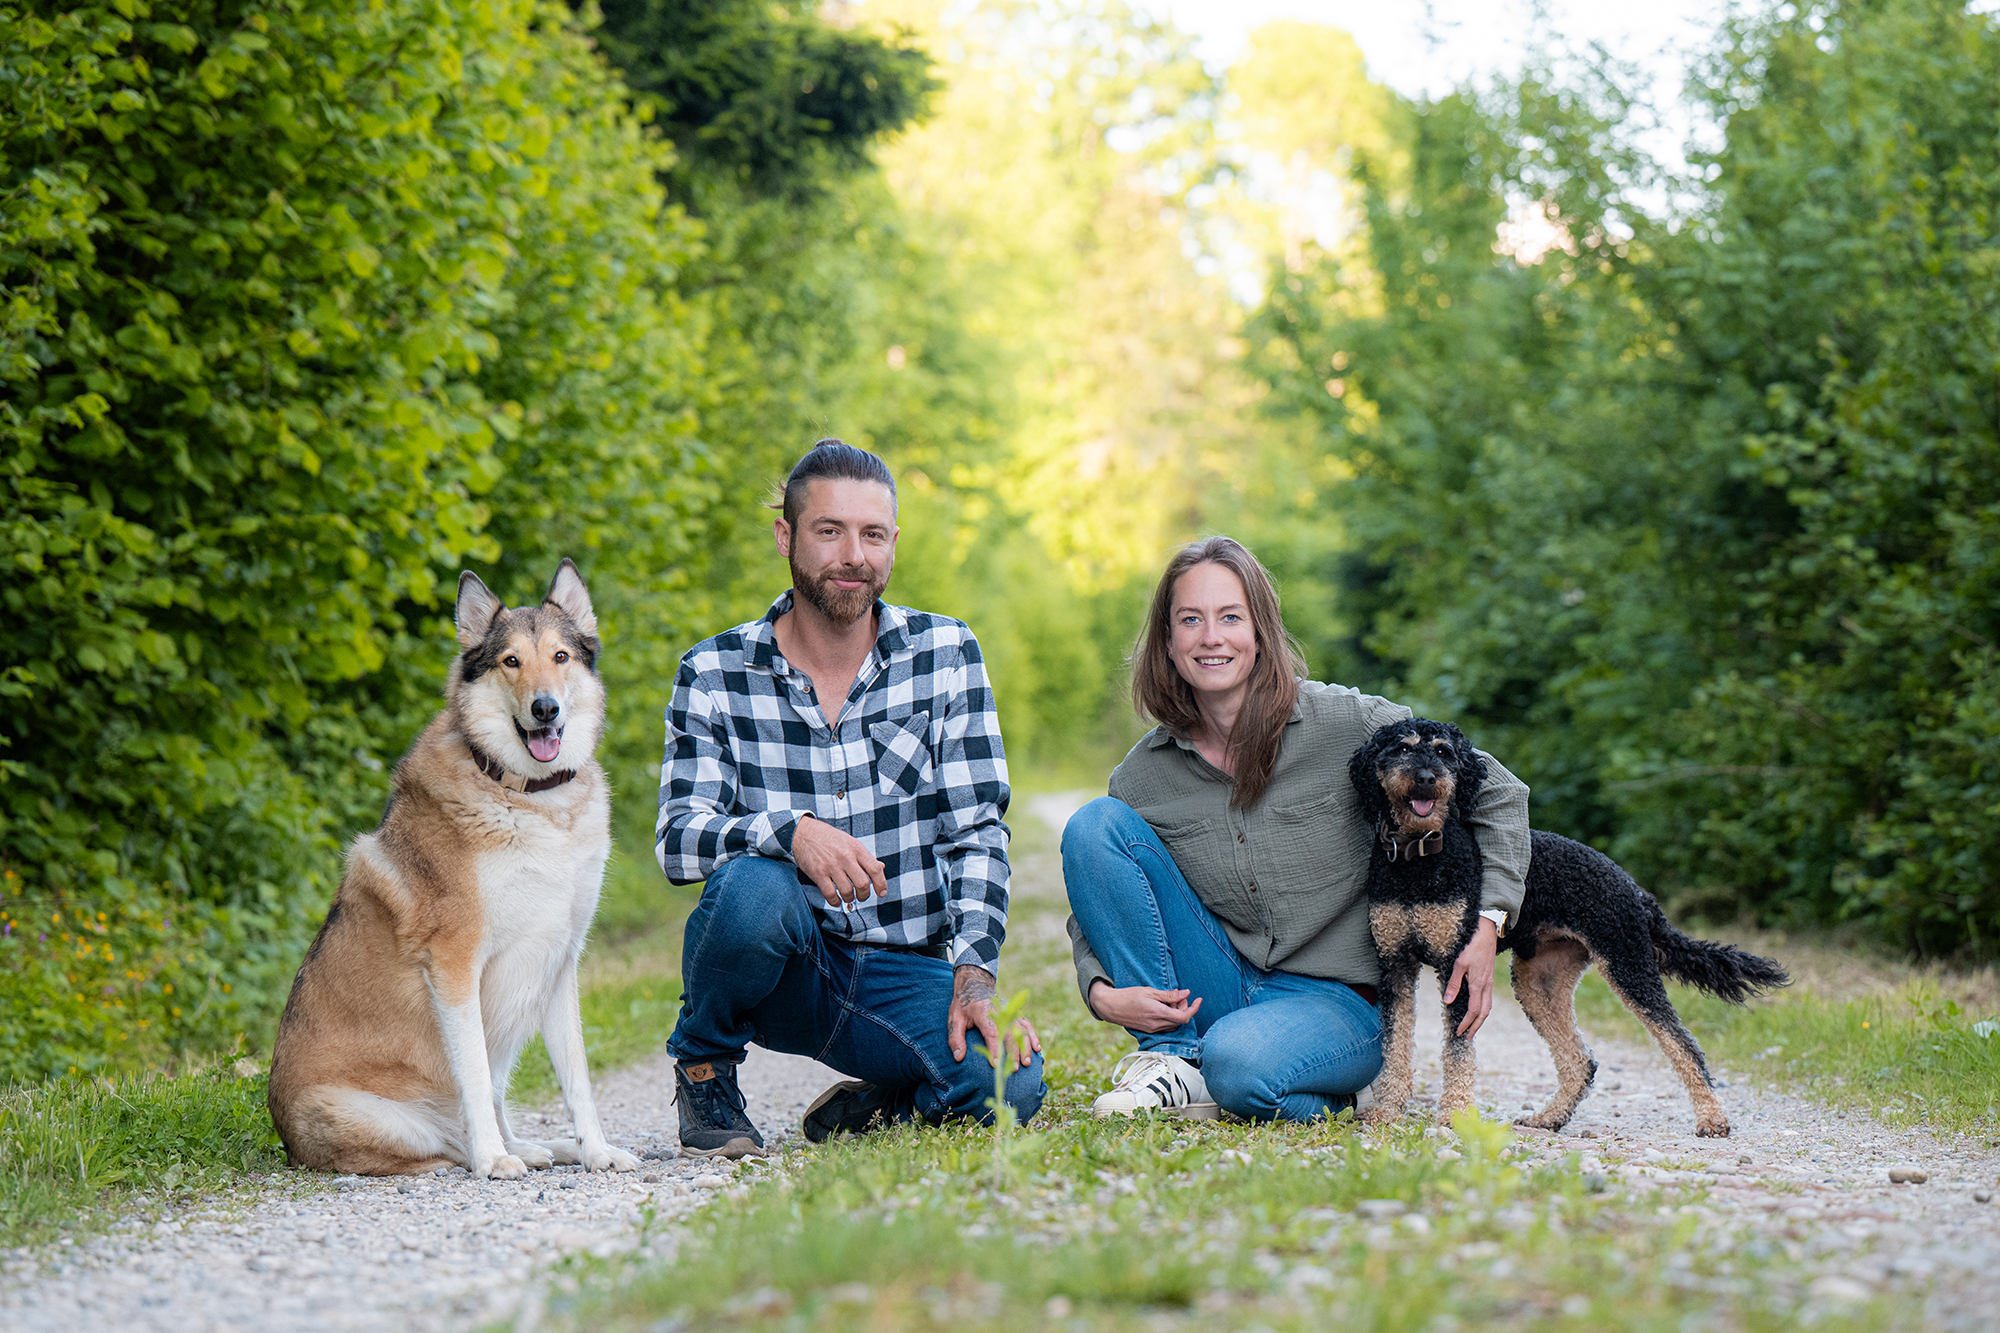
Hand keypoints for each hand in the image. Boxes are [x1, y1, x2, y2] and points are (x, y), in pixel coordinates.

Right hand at [791, 814, 887, 907]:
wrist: (804, 833)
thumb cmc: (829, 838)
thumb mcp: (850, 842)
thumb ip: (865, 857)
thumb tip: (881, 868)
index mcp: (856, 849)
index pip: (875, 869)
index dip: (881, 884)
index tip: (881, 893)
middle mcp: (845, 857)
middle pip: (862, 883)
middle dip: (864, 895)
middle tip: (861, 896)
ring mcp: (831, 866)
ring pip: (847, 891)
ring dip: (849, 899)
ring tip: (848, 897)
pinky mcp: (818, 873)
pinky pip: (830, 894)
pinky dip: (835, 901)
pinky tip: (836, 900)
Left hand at [947, 964, 1040, 1067]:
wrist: (974, 985)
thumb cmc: (963, 1006)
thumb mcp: (954, 1019)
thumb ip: (955, 1038)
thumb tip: (958, 1058)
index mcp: (982, 1012)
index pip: (991, 1031)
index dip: (994, 1048)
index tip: (995, 1064)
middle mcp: (999, 1011)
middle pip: (1010, 1032)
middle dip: (1014, 1052)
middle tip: (1015, 1069)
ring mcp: (1009, 1011)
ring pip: (1021, 1029)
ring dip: (1026, 1046)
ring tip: (1027, 1063)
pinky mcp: (1014, 1013)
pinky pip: (1026, 1024)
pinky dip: (1033, 1036)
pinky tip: (1037, 1049)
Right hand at [1086, 980, 1201, 1033]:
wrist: (1111, 1006)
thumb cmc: (1128, 997)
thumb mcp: (1150, 992)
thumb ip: (1169, 995)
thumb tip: (1186, 993)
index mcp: (1158, 1014)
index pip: (1184, 1016)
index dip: (1194, 1008)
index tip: (1198, 1000)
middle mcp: (1157, 1024)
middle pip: (1180, 1020)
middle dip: (1184, 1007)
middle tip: (1177, 995)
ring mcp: (1153, 1029)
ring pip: (1173, 1024)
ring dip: (1176, 1013)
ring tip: (1169, 1000)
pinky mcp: (1149, 1030)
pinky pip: (1166, 1026)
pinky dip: (1169, 1018)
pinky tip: (1163, 1008)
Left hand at [1443, 918, 1498, 1036]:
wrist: (1487, 931)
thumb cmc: (1472, 946)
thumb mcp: (1459, 964)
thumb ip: (1454, 983)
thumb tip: (1448, 1001)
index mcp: (1479, 984)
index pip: (1473, 1010)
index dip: (1466, 1023)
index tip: (1458, 1032)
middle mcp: (1486, 986)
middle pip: (1484, 1012)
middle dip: (1476, 1026)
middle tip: (1467, 1037)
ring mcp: (1489, 982)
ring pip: (1488, 1006)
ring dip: (1480, 1019)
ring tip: (1472, 1027)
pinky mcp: (1489, 977)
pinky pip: (1488, 998)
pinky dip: (1482, 1008)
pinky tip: (1476, 1009)